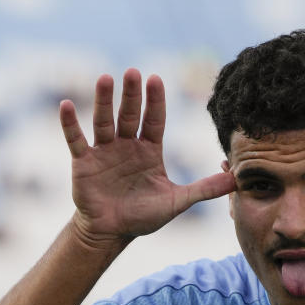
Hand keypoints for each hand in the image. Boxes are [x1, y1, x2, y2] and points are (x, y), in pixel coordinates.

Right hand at [59, 69, 234, 246]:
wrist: (112, 232)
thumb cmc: (144, 216)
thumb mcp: (178, 202)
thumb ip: (205, 189)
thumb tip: (238, 180)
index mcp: (149, 150)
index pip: (154, 120)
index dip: (155, 101)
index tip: (156, 78)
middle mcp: (126, 145)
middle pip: (129, 115)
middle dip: (131, 94)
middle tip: (133, 72)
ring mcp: (104, 152)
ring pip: (104, 121)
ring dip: (103, 101)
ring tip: (105, 78)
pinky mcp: (83, 162)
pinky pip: (76, 140)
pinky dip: (70, 124)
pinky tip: (66, 105)